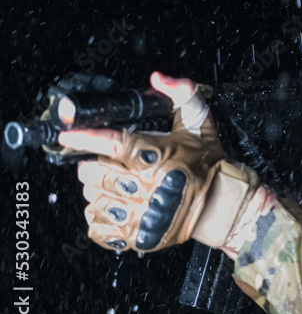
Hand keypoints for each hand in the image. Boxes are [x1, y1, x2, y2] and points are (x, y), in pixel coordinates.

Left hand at [59, 72, 257, 251]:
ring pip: (94, 200)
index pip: (113, 144)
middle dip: (92, 166)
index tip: (67, 134)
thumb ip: (182, 94)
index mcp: (159, 158)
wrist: (222, 204)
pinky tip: (113, 207)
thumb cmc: (207, 165)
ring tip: (111, 186)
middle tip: (102, 164)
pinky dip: (99, 217)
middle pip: (96, 174)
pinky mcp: (137, 235)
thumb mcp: (199, 124)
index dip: (85, 138)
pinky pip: (99, 228)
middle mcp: (148, 187)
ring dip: (96, 192)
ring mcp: (141, 214)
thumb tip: (158, 78)